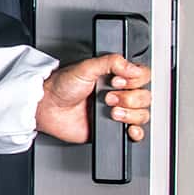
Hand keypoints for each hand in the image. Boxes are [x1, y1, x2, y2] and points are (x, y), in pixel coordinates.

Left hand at [34, 54, 150, 143]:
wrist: (48, 108)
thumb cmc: (60, 86)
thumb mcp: (85, 67)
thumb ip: (110, 62)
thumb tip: (132, 67)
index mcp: (114, 75)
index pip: (142, 76)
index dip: (135, 80)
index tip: (117, 81)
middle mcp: (118, 93)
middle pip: (145, 96)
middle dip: (129, 98)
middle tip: (108, 97)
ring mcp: (117, 111)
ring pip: (142, 114)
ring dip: (130, 114)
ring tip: (110, 111)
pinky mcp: (112, 127)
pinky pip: (136, 132)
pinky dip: (136, 131)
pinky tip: (128, 127)